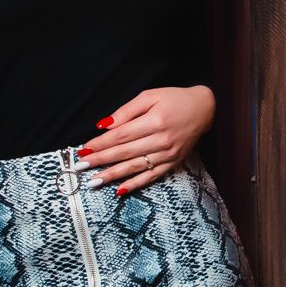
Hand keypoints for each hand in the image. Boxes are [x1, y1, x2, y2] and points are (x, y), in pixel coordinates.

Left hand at [78, 85, 215, 195]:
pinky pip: (151, 176)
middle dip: (100, 160)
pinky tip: (119, 190)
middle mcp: (161, 140)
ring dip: (112, 176)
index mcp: (154, 121)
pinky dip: (135, 184)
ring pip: (135, 167)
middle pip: (124, 153)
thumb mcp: (150, 96)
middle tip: (81, 166)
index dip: (101, 143)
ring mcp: (168, 154)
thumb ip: (126, 111)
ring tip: (93, 182)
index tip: (84, 149)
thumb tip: (104, 126)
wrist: (204, 109)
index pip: (121, 136)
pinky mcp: (173, 163)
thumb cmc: (174, 99)